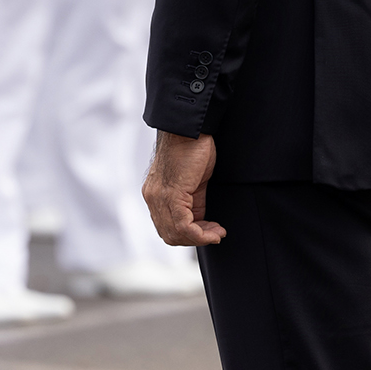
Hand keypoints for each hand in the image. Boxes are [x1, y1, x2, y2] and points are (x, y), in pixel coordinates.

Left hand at [143, 130, 224, 246]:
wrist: (190, 129)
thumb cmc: (192, 149)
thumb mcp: (192, 183)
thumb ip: (192, 203)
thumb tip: (201, 222)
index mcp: (155, 194)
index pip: (167, 228)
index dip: (189, 236)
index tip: (211, 232)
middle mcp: (152, 197)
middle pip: (169, 235)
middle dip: (195, 240)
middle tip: (215, 234)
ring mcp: (159, 196)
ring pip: (175, 233)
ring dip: (201, 238)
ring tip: (218, 232)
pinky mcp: (171, 193)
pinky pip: (183, 224)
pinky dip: (201, 233)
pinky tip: (215, 229)